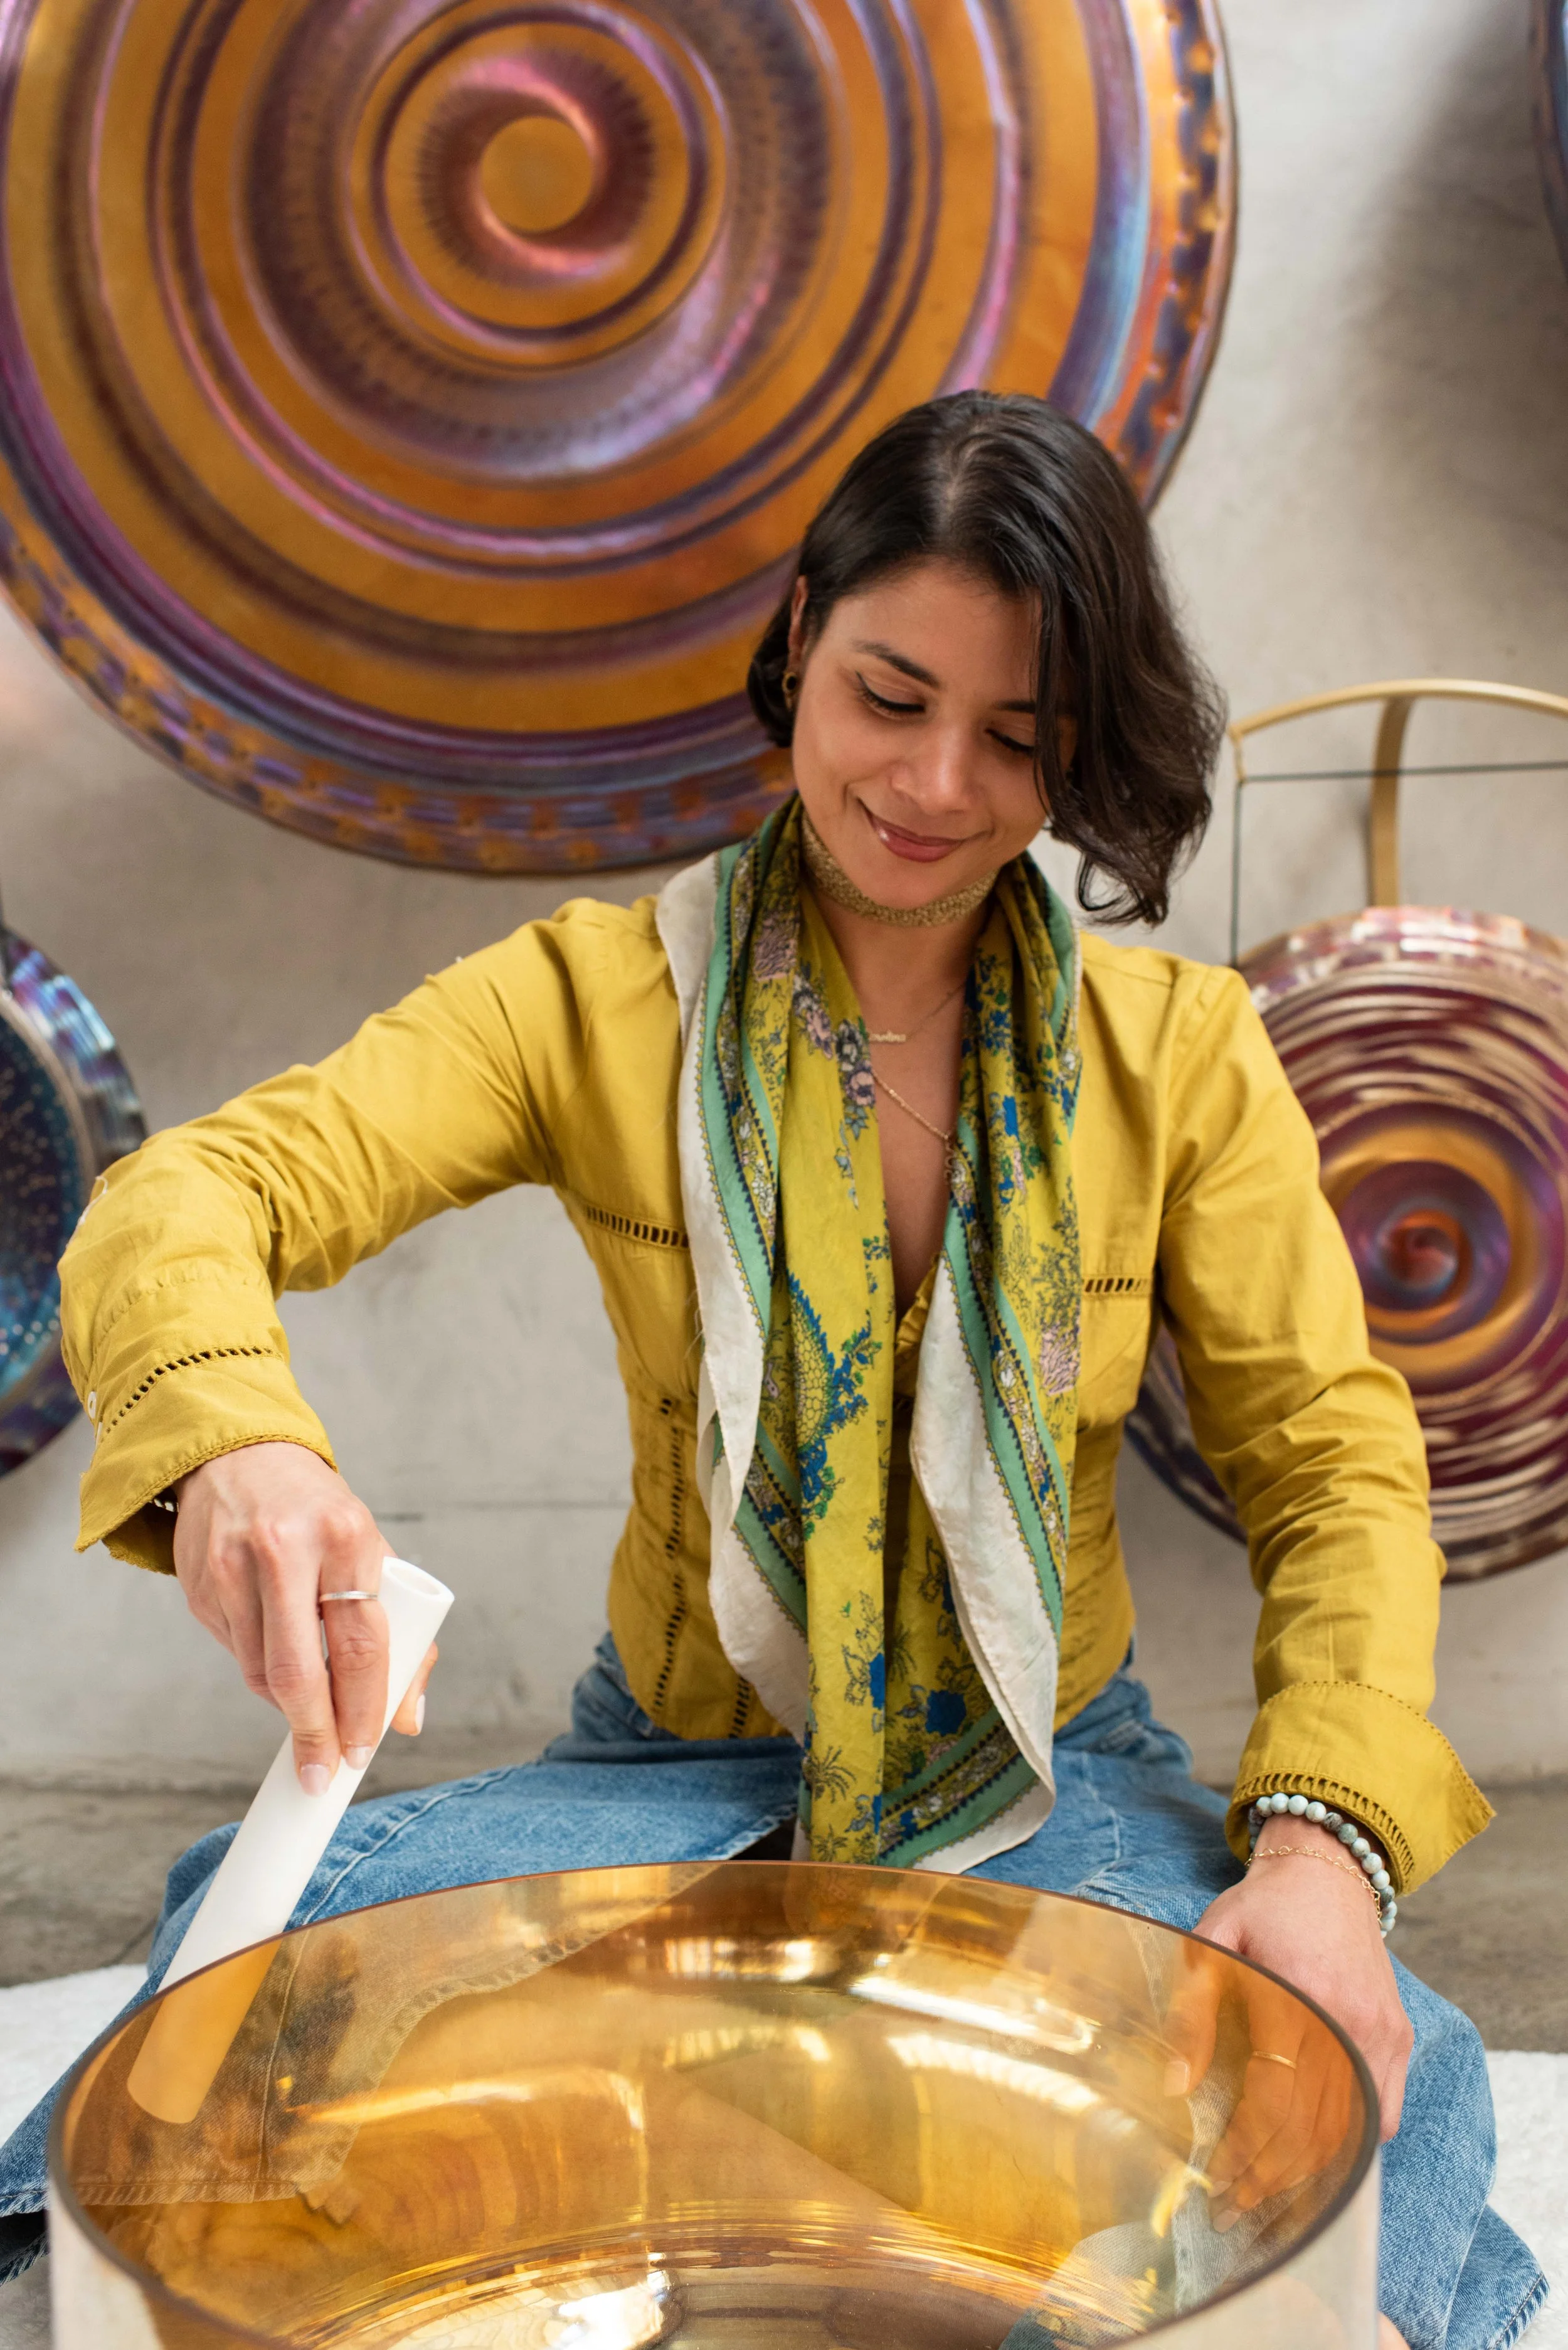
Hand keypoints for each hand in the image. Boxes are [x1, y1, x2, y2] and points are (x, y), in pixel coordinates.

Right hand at [172, 1442, 438, 1792]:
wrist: (238, 1455)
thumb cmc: (319, 1512)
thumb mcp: (371, 1552)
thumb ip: (399, 1634)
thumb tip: (407, 1720)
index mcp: (346, 1536)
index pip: (359, 1646)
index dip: (362, 1711)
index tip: (361, 1753)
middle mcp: (285, 1550)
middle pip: (299, 1674)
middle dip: (315, 1736)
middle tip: (322, 1774)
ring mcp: (233, 1568)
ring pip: (260, 1674)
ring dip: (288, 1706)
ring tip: (308, 1706)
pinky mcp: (199, 1586)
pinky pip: (235, 1653)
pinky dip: (259, 1671)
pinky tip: (273, 1649)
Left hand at [1164, 1817, 1412, 2229]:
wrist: (1329, 1870)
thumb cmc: (1264, 1906)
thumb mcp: (1212, 1941)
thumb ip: (1192, 2012)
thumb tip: (1175, 2086)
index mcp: (1300, 1994)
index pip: (1274, 2098)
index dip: (1245, 2149)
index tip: (1216, 2181)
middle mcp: (1349, 2022)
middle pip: (1312, 2126)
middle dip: (1270, 2177)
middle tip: (1236, 2208)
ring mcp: (1381, 2033)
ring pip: (1349, 2128)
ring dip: (1308, 2173)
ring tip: (1268, 2201)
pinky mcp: (1398, 2037)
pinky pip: (1384, 2113)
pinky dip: (1355, 2145)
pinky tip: (1322, 2166)